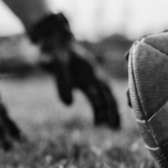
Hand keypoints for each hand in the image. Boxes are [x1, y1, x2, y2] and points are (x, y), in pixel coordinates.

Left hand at [28, 13, 120, 128]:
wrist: (52, 39)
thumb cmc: (52, 51)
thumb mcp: (55, 64)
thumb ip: (62, 81)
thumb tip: (68, 104)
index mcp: (89, 70)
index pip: (100, 91)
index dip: (104, 106)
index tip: (107, 123)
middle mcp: (93, 74)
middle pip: (107, 94)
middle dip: (112, 110)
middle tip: (116, 128)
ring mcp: (90, 77)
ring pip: (104, 95)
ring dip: (109, 110)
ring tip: (114, 128)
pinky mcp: (85, 80)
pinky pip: (96, 95)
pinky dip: (100, 107)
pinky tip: (99, 120)